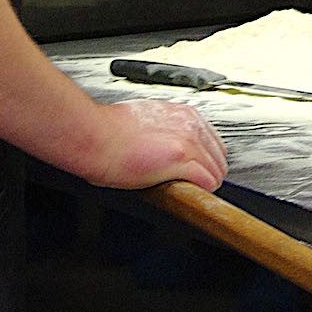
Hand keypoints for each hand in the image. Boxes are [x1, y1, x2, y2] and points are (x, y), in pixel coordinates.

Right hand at [88, 98, 228, 190]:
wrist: (92, 136)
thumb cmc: (106, 131)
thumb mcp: (145, 121)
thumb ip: (165, 130)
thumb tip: (166, 145)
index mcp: (183, 114)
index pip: (212, 141)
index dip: (206, 160)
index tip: (198, 171)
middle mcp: (190, 124)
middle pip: (219, 157)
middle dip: (209, 174)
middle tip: (195, 187)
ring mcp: (187, 140)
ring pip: (216, 171)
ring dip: (206, 185)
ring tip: (191, 194)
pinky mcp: (180, 158)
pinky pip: (207, 181)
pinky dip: (202, 191)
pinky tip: (192, 197)